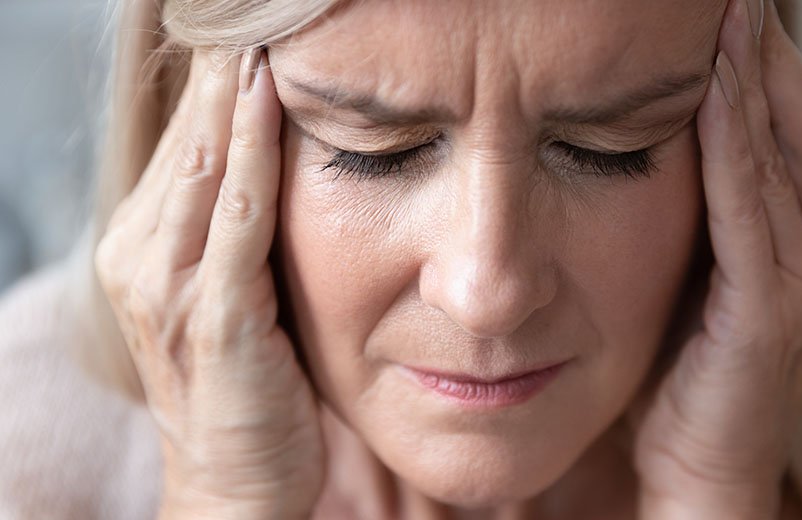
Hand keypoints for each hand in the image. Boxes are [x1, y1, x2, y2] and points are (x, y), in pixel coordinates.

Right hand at [95, 48, 323, 518]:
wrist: (238, 481)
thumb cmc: (248, 383)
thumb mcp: (233, 291)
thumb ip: (238, 227)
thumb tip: (275, 153)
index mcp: (144, 245)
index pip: (183, 139)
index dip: (218, 77)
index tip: (249, 22)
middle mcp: (142, 257)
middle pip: (186, 137)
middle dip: (222, 67)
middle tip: (252, 5)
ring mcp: (171, 289)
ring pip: (202, 164)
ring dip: (231, 90)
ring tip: (259, 27)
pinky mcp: (217, 319)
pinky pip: (235, 220)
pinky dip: (250, 153)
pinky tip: (269, 100)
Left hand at [629, 1, 801, 517]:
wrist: (696, 472)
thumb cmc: (685, 378)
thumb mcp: (696, 283)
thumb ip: (702, 224)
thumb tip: (661, 150)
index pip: (789, 133)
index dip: (764, 67)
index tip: (731, 10)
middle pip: (797, 128)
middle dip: (765, 54)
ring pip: (777, 157)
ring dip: (751, 79)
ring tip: (729, 13)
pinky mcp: (772, 313)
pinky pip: (748, 211)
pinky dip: (732, 144)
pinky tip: (712, 89)